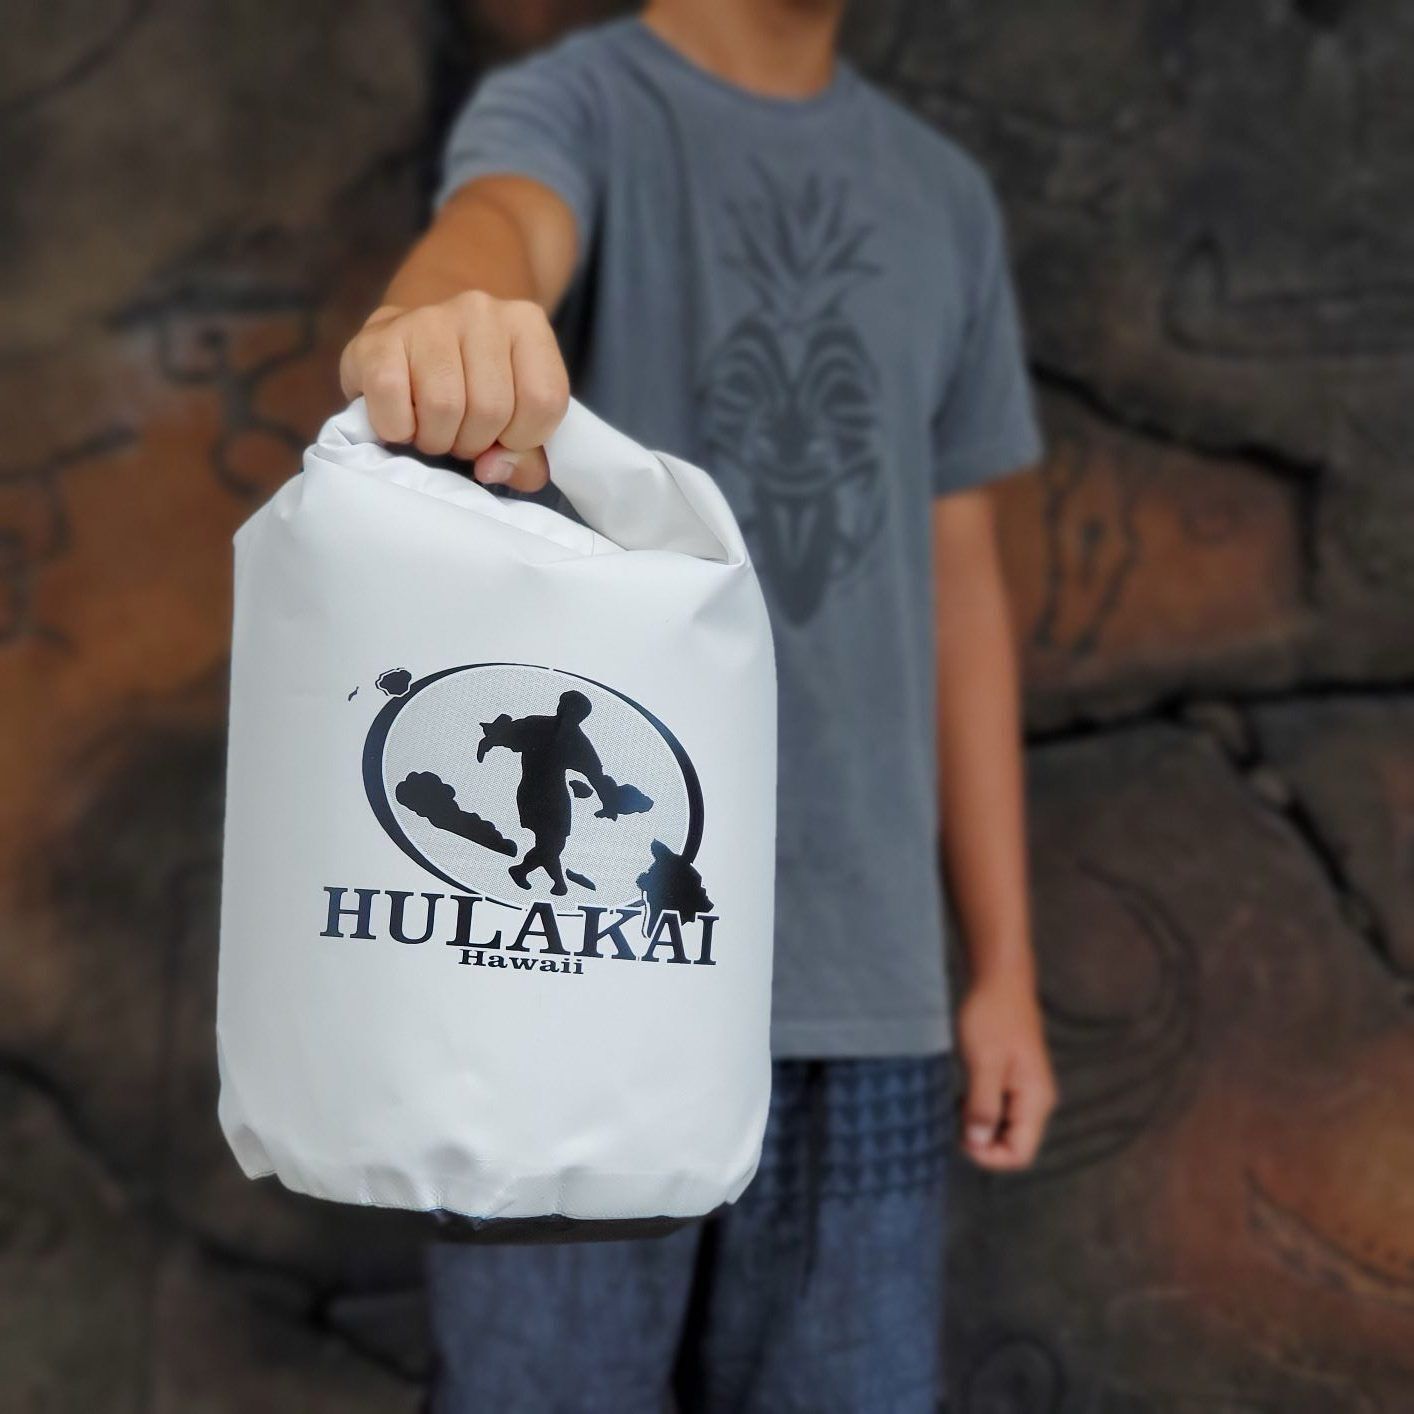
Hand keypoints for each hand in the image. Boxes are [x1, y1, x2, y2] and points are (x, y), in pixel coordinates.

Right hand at [338, 291, 568, 491]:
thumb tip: (493, 468)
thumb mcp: (514, 416)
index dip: (523, 438)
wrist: (413, 339)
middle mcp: (481, 310)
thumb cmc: (471, 387)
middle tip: (460, 434)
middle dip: (474, 442)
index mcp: (527, 324)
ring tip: (432, 428)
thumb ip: (526, 456)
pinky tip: (403, 421)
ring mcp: (428, 318)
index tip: (502, 435)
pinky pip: (392, 398)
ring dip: (436, 439)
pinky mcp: (379, 337)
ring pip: (444, 406)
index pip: (544, 401)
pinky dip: (397, 428)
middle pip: (492, 408)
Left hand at [955, 971, 1056, 1170]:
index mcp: (1036, 1100)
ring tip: (955, 1105)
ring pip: (1004, 1127)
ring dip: (979, 1125)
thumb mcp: (983, 1062)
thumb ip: (983, 1105)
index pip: (1019, 1154)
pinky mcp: (1013, 1078)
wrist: (999, 979)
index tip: (960, 1136)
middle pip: (1013, 1144)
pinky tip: (961, 1094)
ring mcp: (1026, 1089)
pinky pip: (999, 1108)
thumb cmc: (992, 1016)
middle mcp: (1037, 1100)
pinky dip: (979, 1108)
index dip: (988, 1156)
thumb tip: (978, 1143)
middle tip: (953, 1119)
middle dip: (982, 1141)